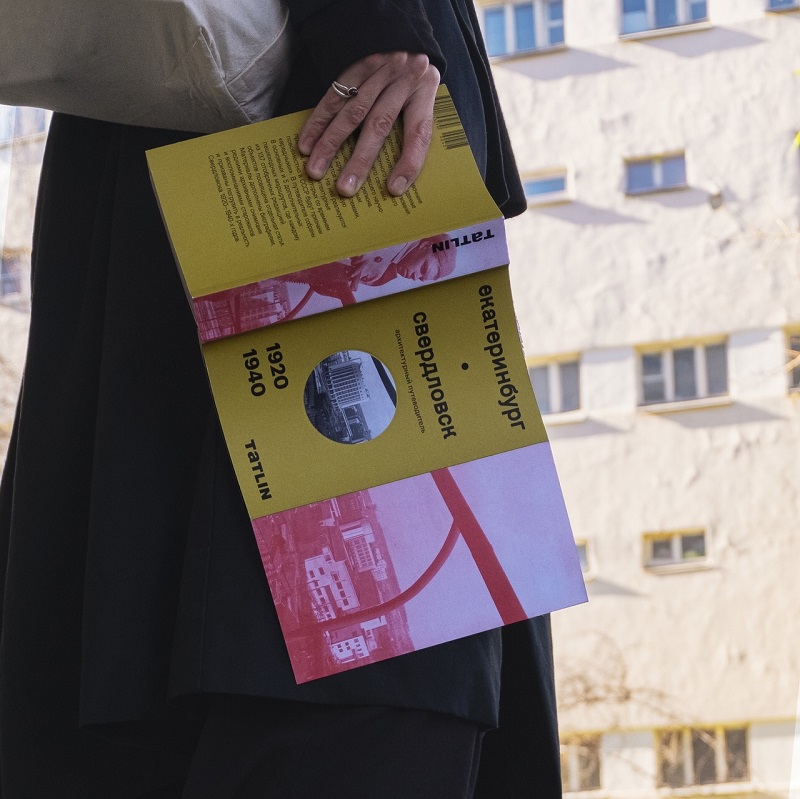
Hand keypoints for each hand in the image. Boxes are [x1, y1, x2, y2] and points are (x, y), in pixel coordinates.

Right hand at [297, 52, 439, 197]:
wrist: (401, 32)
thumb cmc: (414, 79)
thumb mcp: (425, 98)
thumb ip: (415, 130)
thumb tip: (398, 178)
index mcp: (424, 92)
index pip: (419, 134)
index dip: (408, 164)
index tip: (394, 189)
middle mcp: (400, 80)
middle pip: (378, 125)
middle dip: (359, 160)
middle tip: (345, 188)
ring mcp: (373, 73)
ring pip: (350, 113)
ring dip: (330, 145)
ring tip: (315, 171)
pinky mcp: (351, 68)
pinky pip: (332, 98)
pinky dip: (317, 123)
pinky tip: (306, 145)